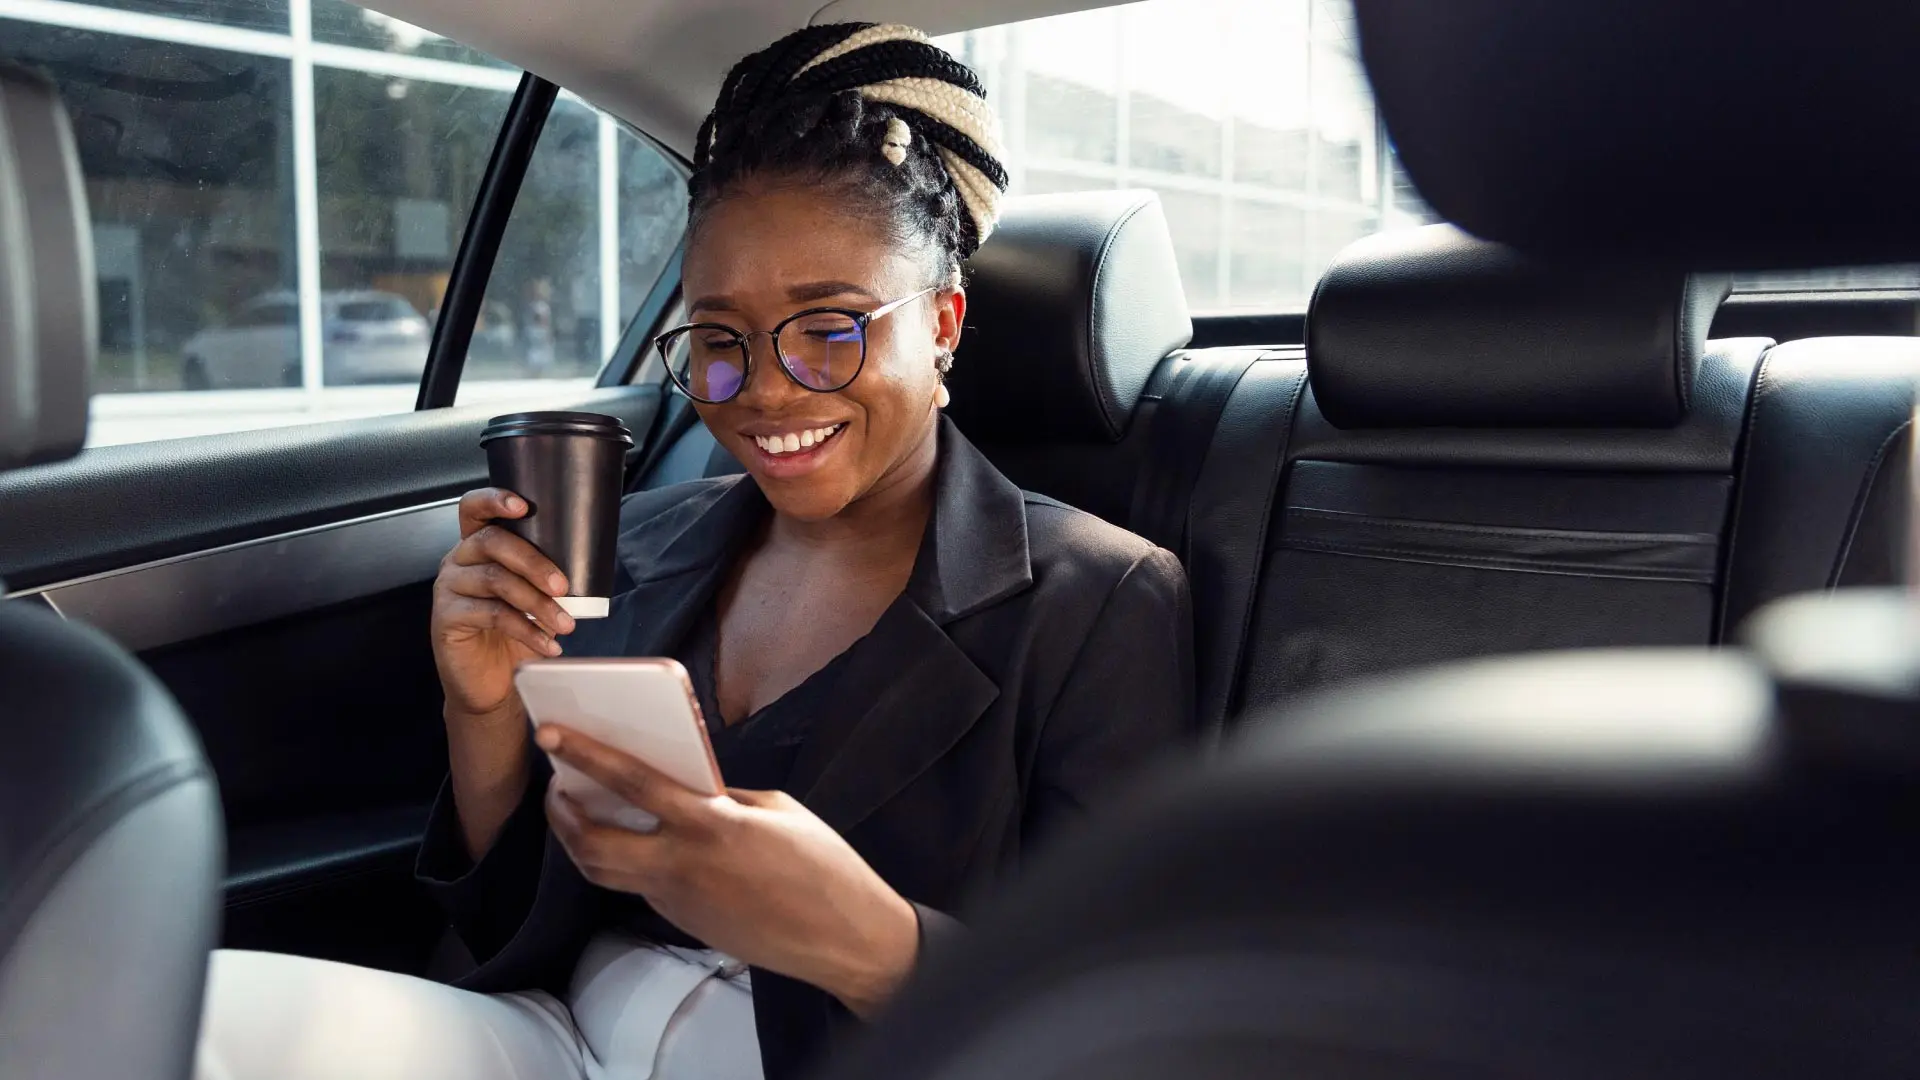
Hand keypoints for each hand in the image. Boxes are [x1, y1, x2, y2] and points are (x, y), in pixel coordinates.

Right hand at [432, 488, 578, 858]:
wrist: (490, 682)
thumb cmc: (513, 633)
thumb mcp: (531, 596)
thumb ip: (545, 572)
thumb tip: (589, 558)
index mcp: (476, 546)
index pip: (474, 509)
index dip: (494, 500)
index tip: (523, 505)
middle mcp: (457, 561)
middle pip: (491, 543)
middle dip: (534, 562)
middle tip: (564, 586)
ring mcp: (448, 589)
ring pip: (494, 580)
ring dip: (537, 602)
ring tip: (565, 624)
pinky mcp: (446, 619)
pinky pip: (491, 615)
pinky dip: (526, 629)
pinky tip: (548, 644)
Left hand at [539, 724, 920, 1017]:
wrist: (842, 938)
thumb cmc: (823, 867)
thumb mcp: (778, 810)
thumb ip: (725, 797)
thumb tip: (689, 789)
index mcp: (711, 825)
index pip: (632, 783)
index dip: (586, 756)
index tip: (552, 736)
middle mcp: (683, 865)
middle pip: (592, 845)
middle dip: (561, 815)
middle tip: (556, 787)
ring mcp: (678, 900)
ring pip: (605, 873)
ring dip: (582, 843)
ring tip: (579, 815)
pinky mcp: (684, 922)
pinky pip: (641, 887)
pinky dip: (629, 862)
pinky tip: (639, 844)